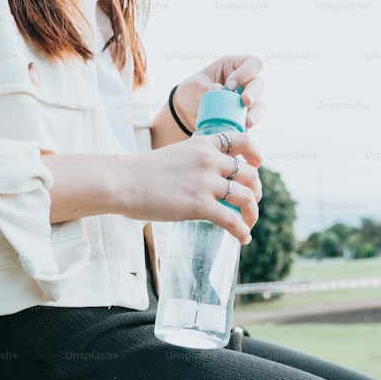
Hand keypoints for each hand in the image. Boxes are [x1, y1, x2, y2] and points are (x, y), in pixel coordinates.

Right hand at [118, 131, 262, 243]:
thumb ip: (194, 163)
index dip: (255, 154)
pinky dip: (242, 231)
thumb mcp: (174, 155)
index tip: (257, 165)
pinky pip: (233, 220)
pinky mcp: (201, 205)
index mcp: (203, 145)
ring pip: (246, 197)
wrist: (123, 182)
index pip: (242, 141)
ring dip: (253, 213)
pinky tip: (243, 238)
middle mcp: (209, 161)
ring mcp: (206, 183)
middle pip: (249, 174)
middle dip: (256, 191)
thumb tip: (204, 182)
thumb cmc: (140, 173)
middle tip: (252, 202)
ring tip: (249, 224)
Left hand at [172, 55, 264, 130]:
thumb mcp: (194, 85)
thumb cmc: (192, 90)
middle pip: (258, 83)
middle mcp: (244, 81)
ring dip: (254, 112)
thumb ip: (206, 86)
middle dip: (253, 93)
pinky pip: (253, 119)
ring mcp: (246, 99)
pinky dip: (249, 123)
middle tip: (245, 102)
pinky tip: (244, 127)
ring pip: (258, 103)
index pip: (252, 63)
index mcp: (234, 66)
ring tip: (247, 122)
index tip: (230, 85)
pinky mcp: (244, 115)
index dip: (246, 73)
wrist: (186, 112)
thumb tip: (220, 89)